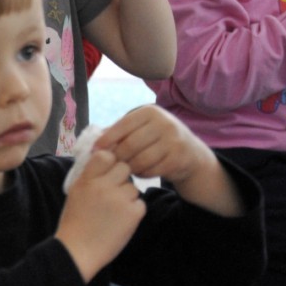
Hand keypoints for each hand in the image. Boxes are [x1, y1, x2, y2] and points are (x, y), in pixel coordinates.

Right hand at [56, 148, 143, 281]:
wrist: (77, 250)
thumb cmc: (74, 222)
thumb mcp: (75, 192)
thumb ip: (89, 176)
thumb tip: (104, 159)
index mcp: (87, 180)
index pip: (106, 156)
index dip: (109, 162)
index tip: (107, 173)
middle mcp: (103, 186)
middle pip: (124, 168)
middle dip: (121, 178)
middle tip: (113, 193)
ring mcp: (119, 199)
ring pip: (133, 187)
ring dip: (127, 197)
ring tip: (114, 212)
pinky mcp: (133, 213)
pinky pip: (140, 203)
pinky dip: (133, 211)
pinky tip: (120, 221)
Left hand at [94, 105, 211, 185]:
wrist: (191, 154)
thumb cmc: (159, 140)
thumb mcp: (142, 129)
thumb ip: (120, 131)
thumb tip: (94, 140)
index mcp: (150, 112)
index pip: (123, 125)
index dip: (107, 138)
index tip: (95, 150)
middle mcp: (164, 123)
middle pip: (130, 144)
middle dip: (117, 157)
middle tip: (111, 165)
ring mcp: (174, 140)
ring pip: (140, 159)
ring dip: (129, 167)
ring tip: (125, 168)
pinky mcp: (179, 158)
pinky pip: (152, 170)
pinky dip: (142, 173)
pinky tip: (140, 172)